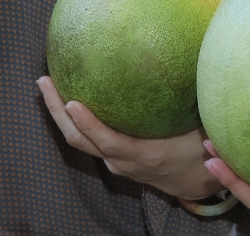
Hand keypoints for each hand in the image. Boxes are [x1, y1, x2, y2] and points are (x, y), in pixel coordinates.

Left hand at [37, 76, 220, 198]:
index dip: (89, 124)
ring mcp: (115, 162)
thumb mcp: (204, 131)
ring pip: (80, 141)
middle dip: (59, 112)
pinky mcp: (113, 158)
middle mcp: (123, 161)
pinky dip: (74, 119)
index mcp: (145, 155)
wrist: (195, 182)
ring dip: (60, 115)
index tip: (73, 102)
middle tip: (45, 80)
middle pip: (81, 141)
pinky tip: (68, 95)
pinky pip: (88, 139)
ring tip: (48, 83)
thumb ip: (201, 107)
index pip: (109, 141)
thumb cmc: (200, 151)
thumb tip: (202, 68)